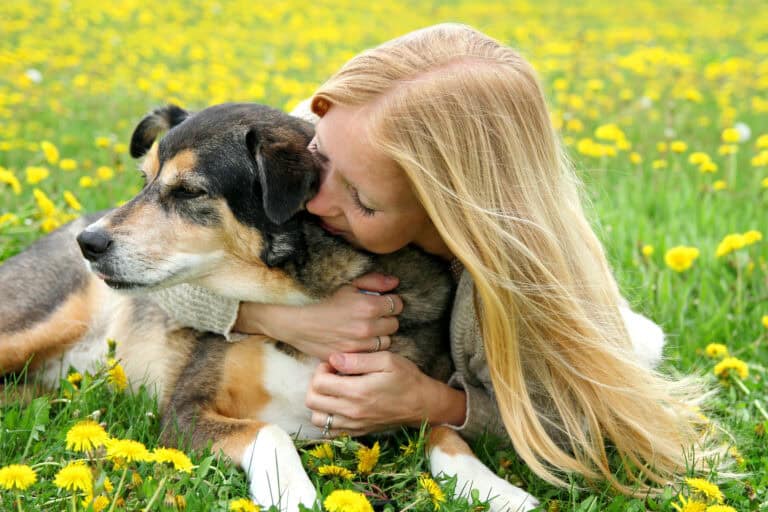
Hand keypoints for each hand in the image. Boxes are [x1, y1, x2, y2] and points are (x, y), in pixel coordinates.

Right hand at [233, 273, 404, 359]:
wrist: (302, 326)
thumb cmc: (326, 305)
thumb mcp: (349, 287)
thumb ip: (374, 282)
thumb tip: (395, 283)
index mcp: (368, 306)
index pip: (397, 305)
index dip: (392, 304)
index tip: (383, 305)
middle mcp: (368, 326)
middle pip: (394, 324)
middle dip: (386, 319)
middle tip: (374, 318)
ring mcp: (361, 344)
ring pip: (386, 341)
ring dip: (380, 336)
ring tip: (367, 331)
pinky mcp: (355, 357)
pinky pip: (374, 354)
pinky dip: (371, 349)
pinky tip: (361, 343)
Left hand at [305, 351, 466, 435]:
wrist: (422, 404)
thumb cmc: (406, 378)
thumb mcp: (386, 360)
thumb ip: (357, 359)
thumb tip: (333, 359)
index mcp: (357, 391)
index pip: (319, 383)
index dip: (321, 369)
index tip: (333, 364)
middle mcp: (352, 411)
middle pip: (312, 401)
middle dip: (316, 384)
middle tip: (330, 375)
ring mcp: (354, 425)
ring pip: (317, 418)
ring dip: (320, 402)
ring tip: (333, 390)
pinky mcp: (357, 432)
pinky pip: (330, 430)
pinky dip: (328, 417)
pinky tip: (338, 404)